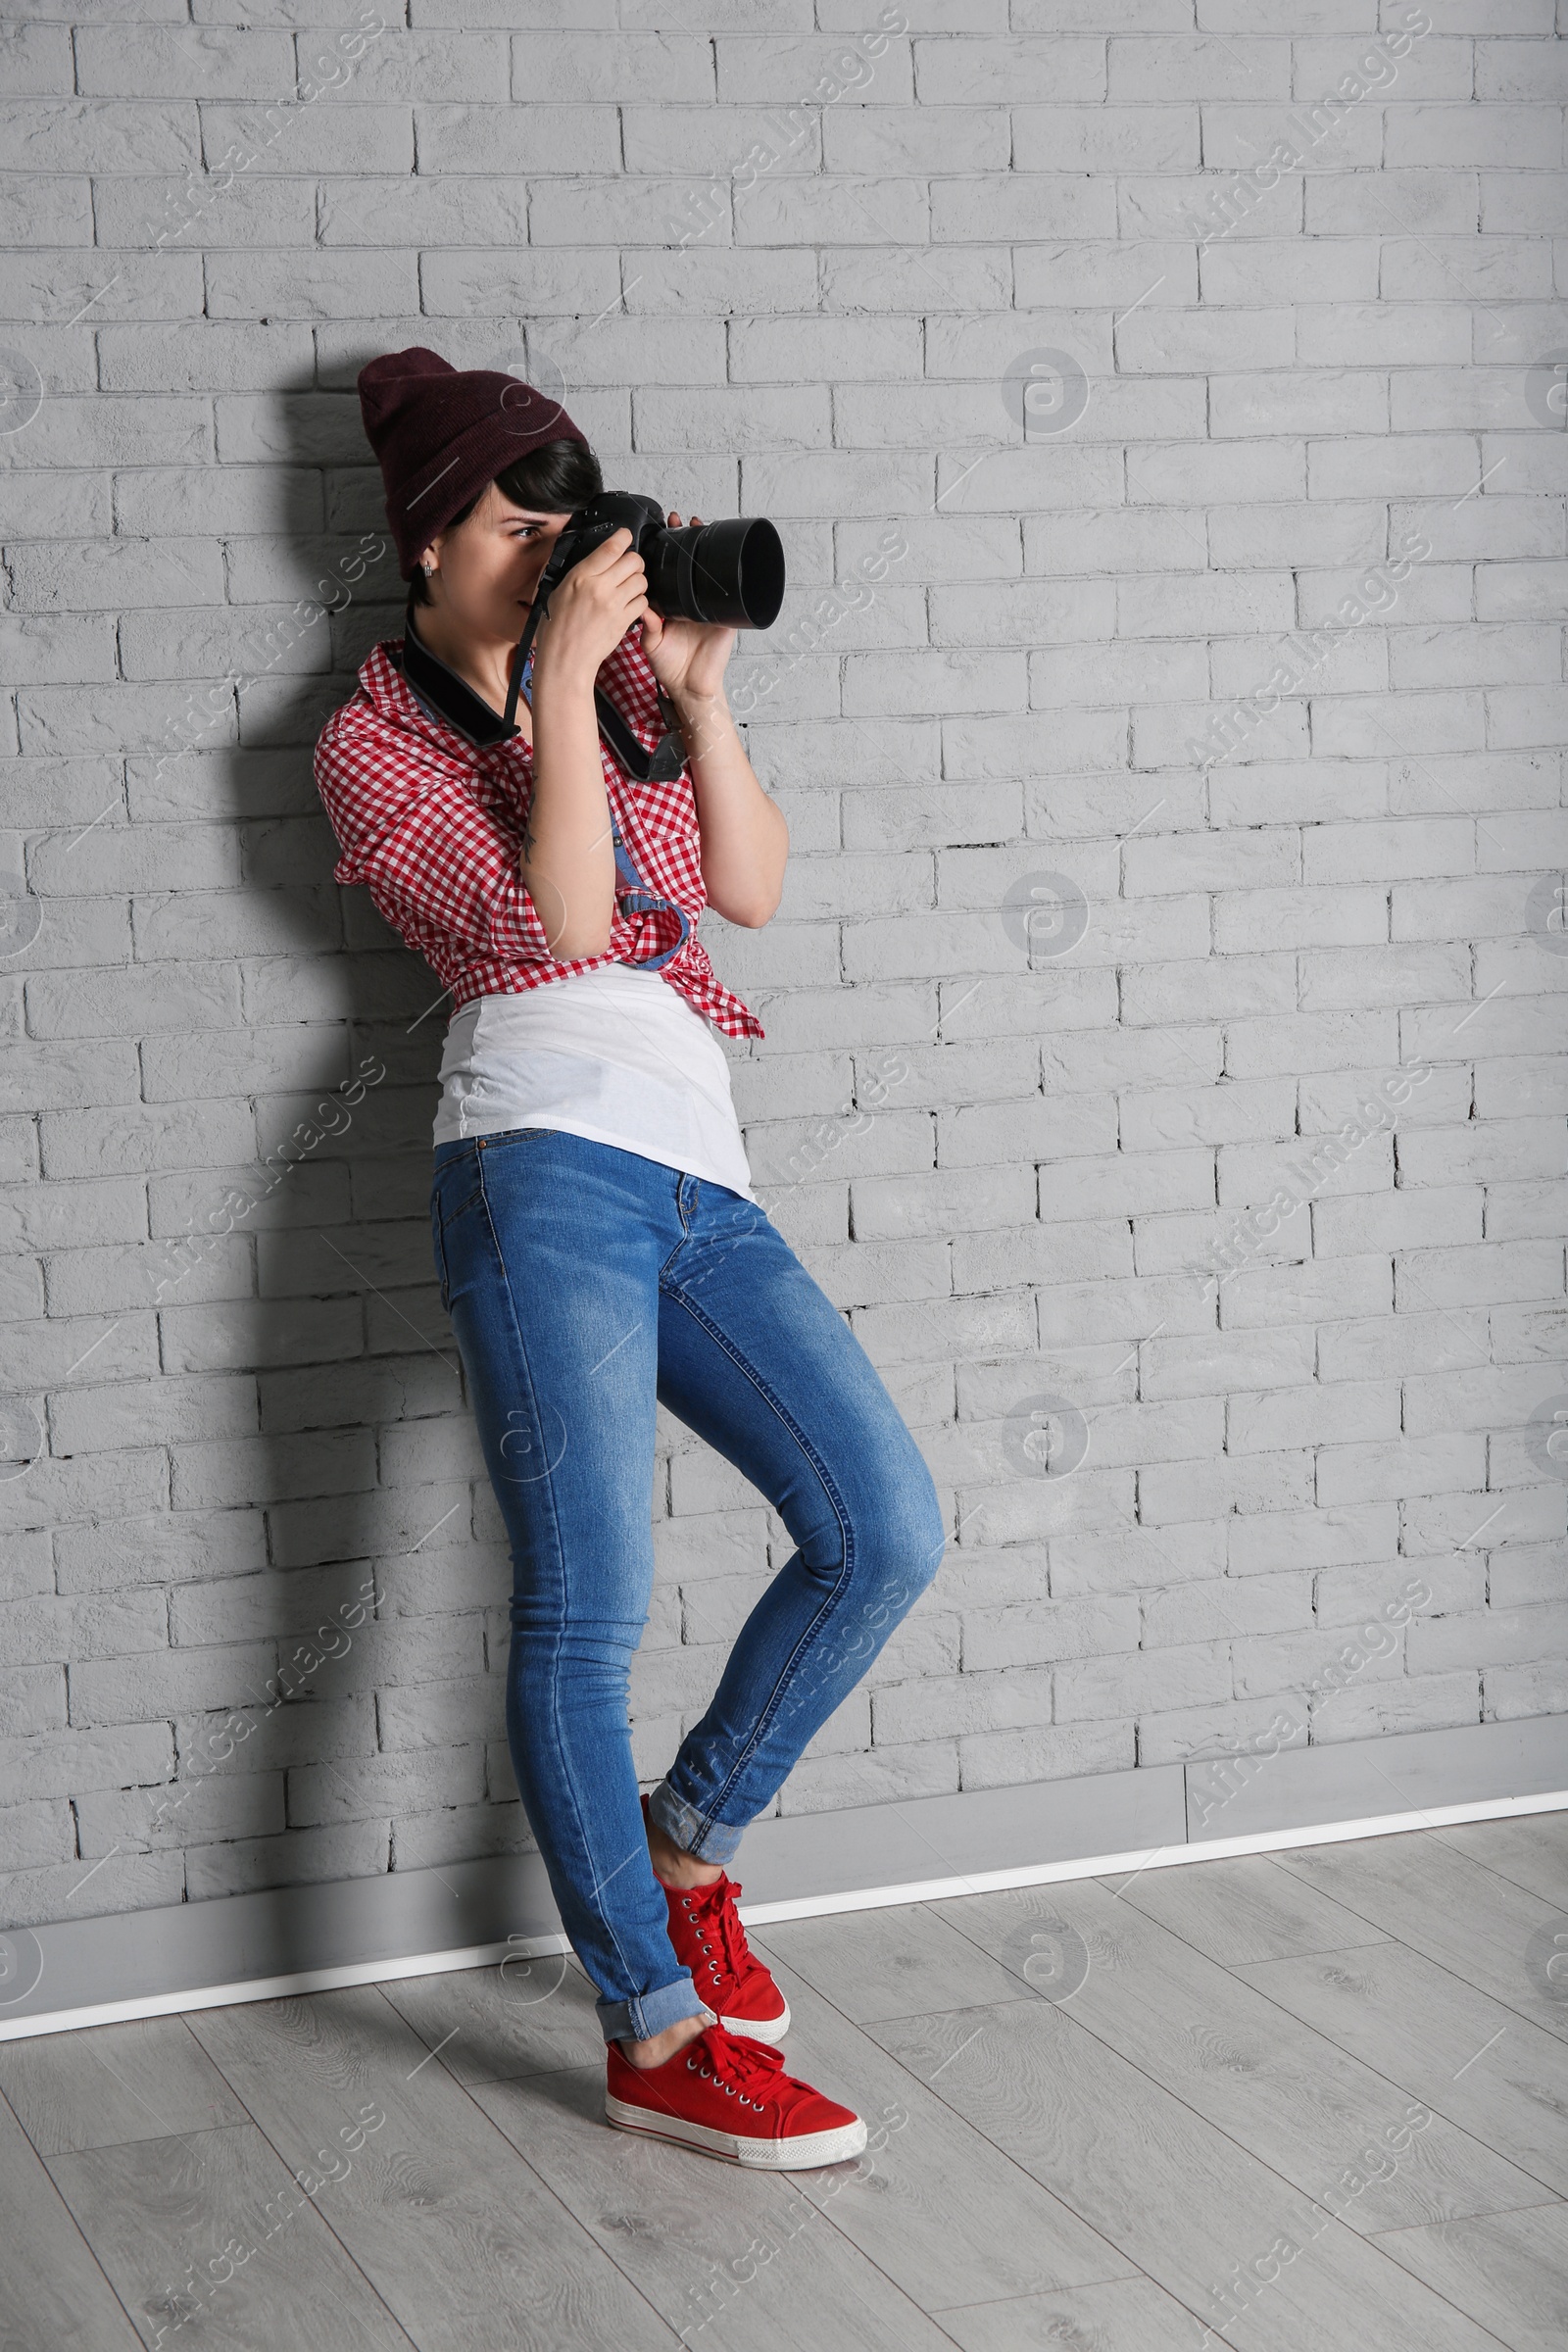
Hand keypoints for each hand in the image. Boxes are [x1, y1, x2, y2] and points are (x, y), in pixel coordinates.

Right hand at [531, 526, 647, 687]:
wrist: (565, 659)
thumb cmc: (557, 628)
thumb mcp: (559, 591)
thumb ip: (580, 573)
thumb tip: (595, 559)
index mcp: (580, 576)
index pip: (610, 548)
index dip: (623, 537)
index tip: (626, 535)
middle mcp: (599, 587)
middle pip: (633, 560)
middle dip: (634, 561)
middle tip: (628, 567)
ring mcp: (614, 604)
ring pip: (641, 580)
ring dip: (638, 581)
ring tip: (628, 588)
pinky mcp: (624, 621)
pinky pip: (643, 602)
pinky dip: (639, 601)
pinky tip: (629, 605)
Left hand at [640, 512, 735, 705]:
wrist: (689, 688)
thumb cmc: (670, 667)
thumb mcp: (651, 642)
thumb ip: (646, 624)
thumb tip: (640, 606)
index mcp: (672, 606)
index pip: (669, 572)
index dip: (666, 552)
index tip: (660, 532)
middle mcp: (690, 603)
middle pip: (690, 566)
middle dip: (686, 542)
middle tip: (680, 521)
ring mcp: (709, 609)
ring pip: (709, 574)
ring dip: (706, 551)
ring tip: (700, 527)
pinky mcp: (725, 619)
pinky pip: (729, 597)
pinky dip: (728, 580)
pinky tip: (724, 561)